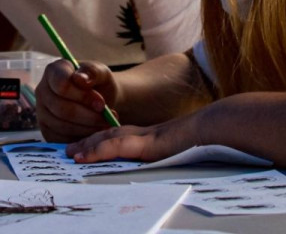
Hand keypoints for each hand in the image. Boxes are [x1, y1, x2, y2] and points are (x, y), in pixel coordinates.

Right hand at [35, 58, 118, 141]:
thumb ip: (92, 72)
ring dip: (87, 128)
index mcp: (53, 71)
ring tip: (104, 125)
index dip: (83, 96)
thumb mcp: (101, 73)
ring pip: (62, 126)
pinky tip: (94, 132)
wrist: (98, 100)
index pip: (61, 85)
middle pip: (61, 108)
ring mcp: (42, 113)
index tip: (101, 104)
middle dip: (88, 116)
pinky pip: (62, 140)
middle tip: (107, 118)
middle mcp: (42, 91)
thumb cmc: (97, 83)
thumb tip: (80, 79)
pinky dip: (81, 139)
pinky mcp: (47, 131)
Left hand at [66, 112, 200, 163]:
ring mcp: (144, 137)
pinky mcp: (147, 143)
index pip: (120, 137)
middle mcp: (143, 134)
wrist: (216, 128)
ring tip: (70, 154)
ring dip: (87, 146)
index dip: (101, 142)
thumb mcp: (183, 147)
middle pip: (109, 136)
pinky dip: (99, 151)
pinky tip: (84, 156)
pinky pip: (117, 147)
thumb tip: (171, 158)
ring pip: (108, 140)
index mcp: (151, 136)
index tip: (86, 148)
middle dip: (88, 143)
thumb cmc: (206, 138)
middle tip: (69, 150)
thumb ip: (172, 151)